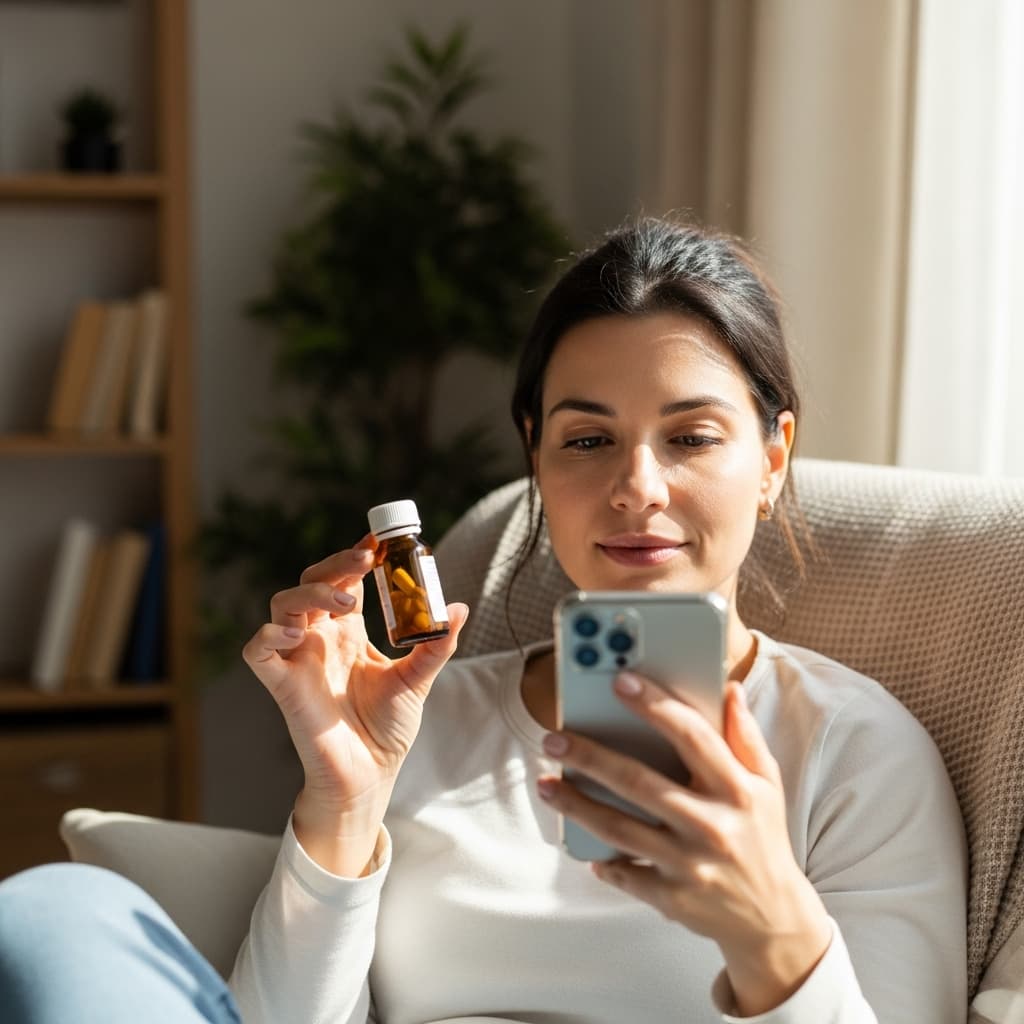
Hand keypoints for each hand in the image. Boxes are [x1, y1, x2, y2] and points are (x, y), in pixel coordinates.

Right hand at [242, 536, 467, 875]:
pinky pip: (257, 650)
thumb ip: (435, 645)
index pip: (346, 579)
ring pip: (284, 603)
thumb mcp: (418, 679)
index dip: (356, 554)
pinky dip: (268, 635)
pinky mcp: (282, 684)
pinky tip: (295, 635)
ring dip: (313, 593)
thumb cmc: (387, 728)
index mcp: (349, 632)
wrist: (370, 775)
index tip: (379, 538)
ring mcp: (298, 658)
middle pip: (312, 581)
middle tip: (367, 559)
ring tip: (348, 602)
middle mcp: (320, 638)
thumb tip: (458, 609)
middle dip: (336, 563)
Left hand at [537, 676, 830, 1014]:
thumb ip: (745, 736)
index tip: (620, 682)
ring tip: (545, 783)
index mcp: (736, 789)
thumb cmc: (763, 838)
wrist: (775, 919)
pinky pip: (625, 874)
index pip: (692, 736)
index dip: (655, 705)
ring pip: (619, 828)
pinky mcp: (674, 898)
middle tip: (554, 738)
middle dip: (590, 757)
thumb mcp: (766, 785)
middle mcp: (712, 825)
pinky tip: (580, 844)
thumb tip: (728, 688)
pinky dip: (602, 861)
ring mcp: (690, 864)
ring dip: (575, 804)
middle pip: (638, 782)